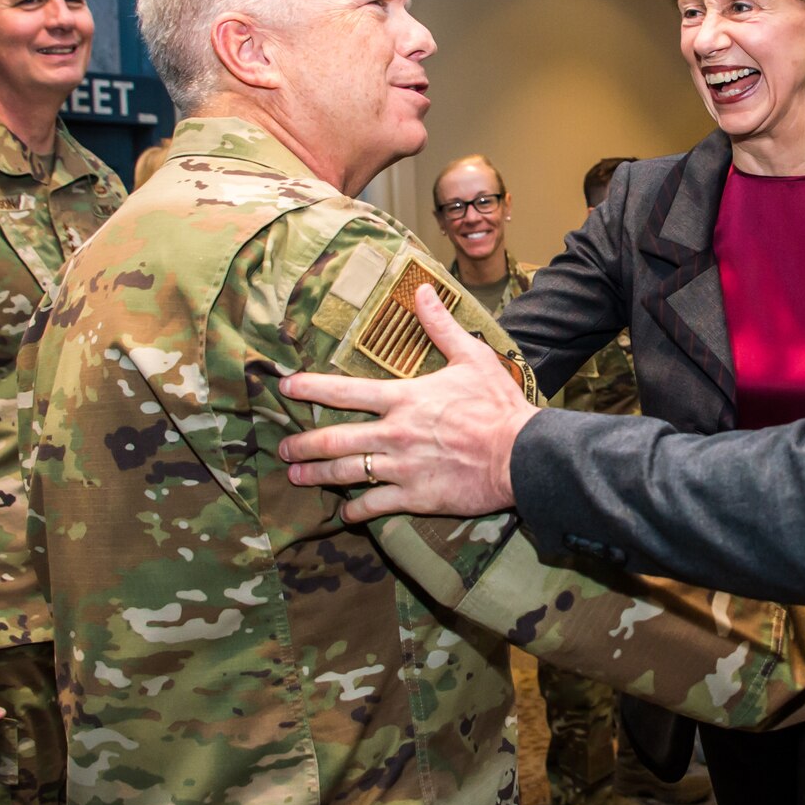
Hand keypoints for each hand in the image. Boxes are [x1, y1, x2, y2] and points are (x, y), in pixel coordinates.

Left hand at [278, 284, 537, 521]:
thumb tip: (422, 291)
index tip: (285, 388)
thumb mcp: (471, 357)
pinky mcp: (415, 496)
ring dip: (316, 476)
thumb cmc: (498, 405)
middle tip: (283, 449)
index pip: (344, 392)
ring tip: (295, 477)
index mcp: (403, 399)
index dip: (310, 389)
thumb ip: (441, 326)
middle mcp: (394, 434)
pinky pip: (375, 505)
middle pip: (333, 439)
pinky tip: (345, 513)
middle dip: (302, 445)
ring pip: (346, 473)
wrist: (521, 454)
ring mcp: (402, 467)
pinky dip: (356, 510)